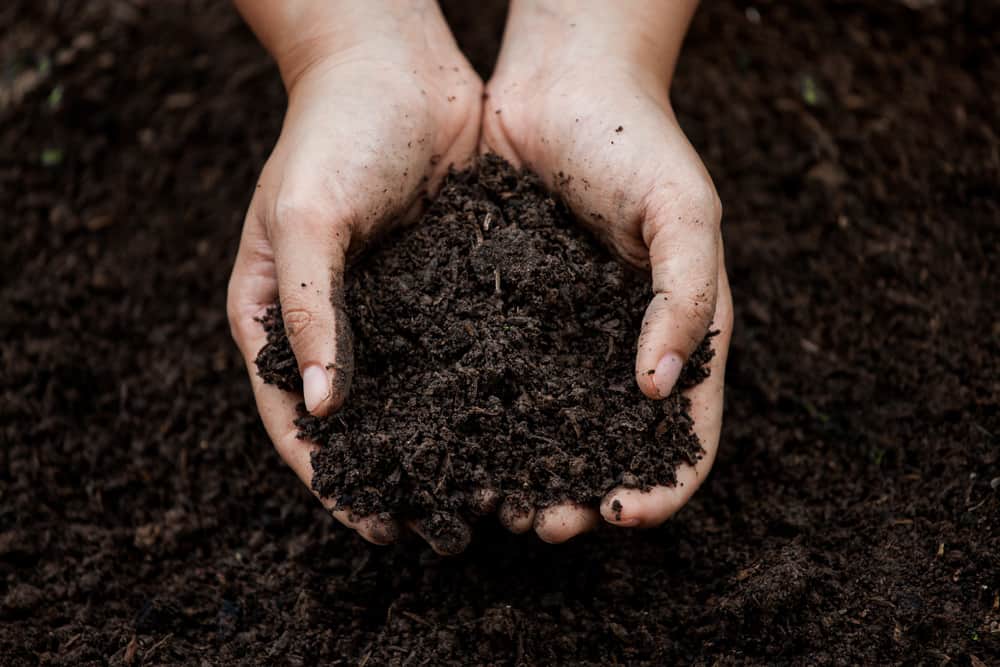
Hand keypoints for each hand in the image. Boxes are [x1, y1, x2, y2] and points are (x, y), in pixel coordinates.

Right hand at [227, 1, 481, 552]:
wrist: (397, 64)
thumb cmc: (333, 130)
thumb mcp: (306, 216)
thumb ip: (309, 309)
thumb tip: (324, 409)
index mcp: (275, 315)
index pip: (295, 419)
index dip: (331, 478)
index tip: (374, 525)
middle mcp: (333, 322)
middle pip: (359, 421)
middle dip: (395, 477)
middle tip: (439, 529)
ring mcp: (390, 308)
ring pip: (414, 396)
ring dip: (444, 446)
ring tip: (486, 494)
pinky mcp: (442, 288)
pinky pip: (459, 353)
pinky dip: (481, 394)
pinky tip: (517, 426)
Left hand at [481, 0, 732, 542]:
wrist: (560, 83)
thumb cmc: (636, 141)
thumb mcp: (685, 213)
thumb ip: (685, 299)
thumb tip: (658, 391)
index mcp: (680, 333)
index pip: (686, 434)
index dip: (662, 485)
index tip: (623, 514)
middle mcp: (620, 346)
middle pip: (610, 446)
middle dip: (583, 495)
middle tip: (543, 524)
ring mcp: (561, 335)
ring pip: (548, 425)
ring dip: (527, 472)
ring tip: (494, 502)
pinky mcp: (507, 315)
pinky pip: (498, 378)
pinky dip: (484, 419)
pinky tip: (454, 442)